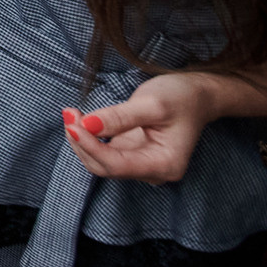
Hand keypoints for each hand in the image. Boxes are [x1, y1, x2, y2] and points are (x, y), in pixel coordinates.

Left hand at [62, 73, 219, 184]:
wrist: (197, 95)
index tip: (74, 125)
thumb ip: (120, 117)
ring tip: (71, 113)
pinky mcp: (133, 154)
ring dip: (83, 140)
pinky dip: (89, 137)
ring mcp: (142, 164)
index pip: (117, 165)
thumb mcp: (152, 103)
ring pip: (101, 161)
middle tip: (69, 113)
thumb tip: (88, 125)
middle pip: (105, 167)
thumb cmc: (181, 97)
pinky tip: (80, 119)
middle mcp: (154, 171)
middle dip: (83, 142)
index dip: (91, 147)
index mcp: (165, 164)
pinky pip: (104, 152)